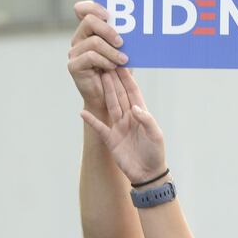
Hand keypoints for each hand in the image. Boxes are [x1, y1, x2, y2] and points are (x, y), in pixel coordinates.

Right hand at [68, 1, 127, 113]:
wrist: (110, 98)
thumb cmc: (119, 71)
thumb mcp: (124, 50)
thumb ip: (125, 36)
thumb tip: (138, 25)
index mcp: (90, 30)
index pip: (82, 9)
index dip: (93, 7)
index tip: (109, 15)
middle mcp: (79, 38)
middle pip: (89, 20)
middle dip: (108, 30)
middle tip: (122, 42)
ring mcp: (74, 52)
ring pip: (93, 41)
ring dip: (112, 50)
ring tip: (124, 60)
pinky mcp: (73, 66)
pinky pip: (90, 57)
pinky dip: (105, 60)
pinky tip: (113, 67)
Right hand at [81, 69, 165, 185]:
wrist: (147, 173)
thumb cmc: (155, 152)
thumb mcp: (155, 135)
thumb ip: (146, 120)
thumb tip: (134, 108)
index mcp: (141, 114)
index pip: (133, 93)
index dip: (128, 80)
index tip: (122, 66)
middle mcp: (129, 117)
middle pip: (120, 96)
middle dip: (114, 81)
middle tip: (107, 65)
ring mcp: (118, 127)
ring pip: (110, 106)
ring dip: (105, 93)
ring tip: (98, 78)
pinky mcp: (110, 139)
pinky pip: (99, 127)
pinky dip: (91, 120)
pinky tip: (82, 112)